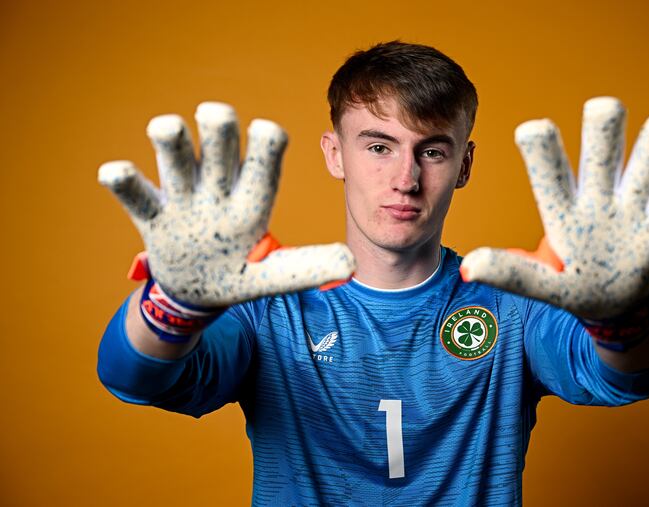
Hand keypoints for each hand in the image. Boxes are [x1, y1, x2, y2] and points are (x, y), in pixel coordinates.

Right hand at [99, 102, 354, 306]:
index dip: (267, 146)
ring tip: (166, 127)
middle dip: (219, 130)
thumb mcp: (272, 276)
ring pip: (178, 160)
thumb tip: (351, 262)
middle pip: (220, 149)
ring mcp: (184, 199)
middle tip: (216, 114)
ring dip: (173, 142)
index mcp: (251, 200)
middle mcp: (219, 189)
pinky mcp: (154, 216)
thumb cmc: (240, 273)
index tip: (268, 131)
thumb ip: (306, 268)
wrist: (197, 292)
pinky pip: (136, 195)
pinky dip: (124, 182)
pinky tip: (115, 171)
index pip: (264, 164)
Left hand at [460, 97, 648, 318]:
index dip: (541, 143)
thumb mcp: (540, 284)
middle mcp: (598, 191)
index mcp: (562, 204)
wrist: (609, 305)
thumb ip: (510, 273)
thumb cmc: (569, 285)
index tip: (534, 132)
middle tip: (604, 112)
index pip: (546, 161)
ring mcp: (633, 204)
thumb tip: (468, 268)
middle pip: (604, 132)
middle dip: (605, 119)